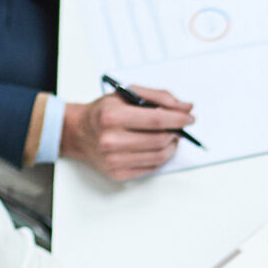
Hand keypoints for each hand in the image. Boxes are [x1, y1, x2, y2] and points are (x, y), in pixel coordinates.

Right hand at [59, 88, 193, 179]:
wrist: (78, 132)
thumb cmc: (104, 112)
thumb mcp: (127, 94)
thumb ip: (159, 96)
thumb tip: (186, 107)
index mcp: (112, 116)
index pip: (157, 119)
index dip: (178, 119)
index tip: (189, 118)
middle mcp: (111, 140)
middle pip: (160, 140)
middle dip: (176, 132)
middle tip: (179, 127)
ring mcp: (113, 160)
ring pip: (159, 156)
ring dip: (171, 146)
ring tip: (170, 137)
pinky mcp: (117, 173)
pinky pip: (150, 168)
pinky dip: (160, 157)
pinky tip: (157, 147)